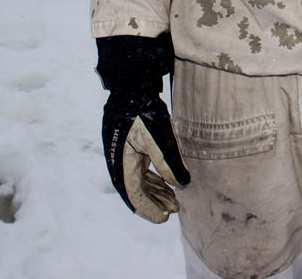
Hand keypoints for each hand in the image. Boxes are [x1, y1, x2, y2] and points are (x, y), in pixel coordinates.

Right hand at [96, 34, 190, 222]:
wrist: (130, 82)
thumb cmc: (143, 110)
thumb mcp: (159, 138)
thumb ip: (170, 163)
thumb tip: (182, 184)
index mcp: (122, 162)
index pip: (134, 194)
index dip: (149, 209)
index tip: (164, 218)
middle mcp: (119, 159)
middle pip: (136, 189)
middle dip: (154, 202)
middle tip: (171, 211)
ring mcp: (124, 150)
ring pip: (139, 178)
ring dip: (155, 190)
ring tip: (173, 199)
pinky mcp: (130, 142)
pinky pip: (140, 167)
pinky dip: (152, 176)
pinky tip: (166, 181)